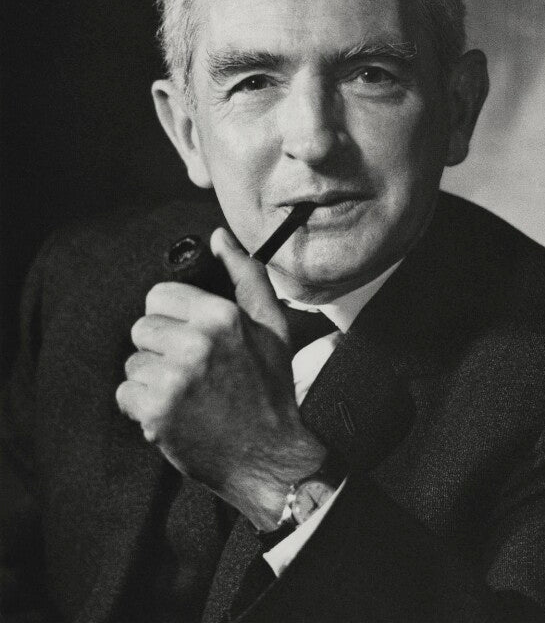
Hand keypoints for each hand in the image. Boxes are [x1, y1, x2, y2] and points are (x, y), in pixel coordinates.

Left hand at [116, 228, 326, 529]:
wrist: (269, 456)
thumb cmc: (271, 388)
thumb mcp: (272, 326)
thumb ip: (246, 275)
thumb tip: (218, 236)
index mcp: (221, 316)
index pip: (158, 295)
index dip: (172, 315)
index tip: (190, 336)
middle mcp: (195, 343)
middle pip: (141, 328)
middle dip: (160, 347)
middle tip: (191, 369)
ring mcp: (173, 379)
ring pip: (133, 362)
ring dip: (152, 378)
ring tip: (185, 393)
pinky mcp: (156, 412)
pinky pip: (125, 393)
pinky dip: (142, 406)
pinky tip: (173, 412)